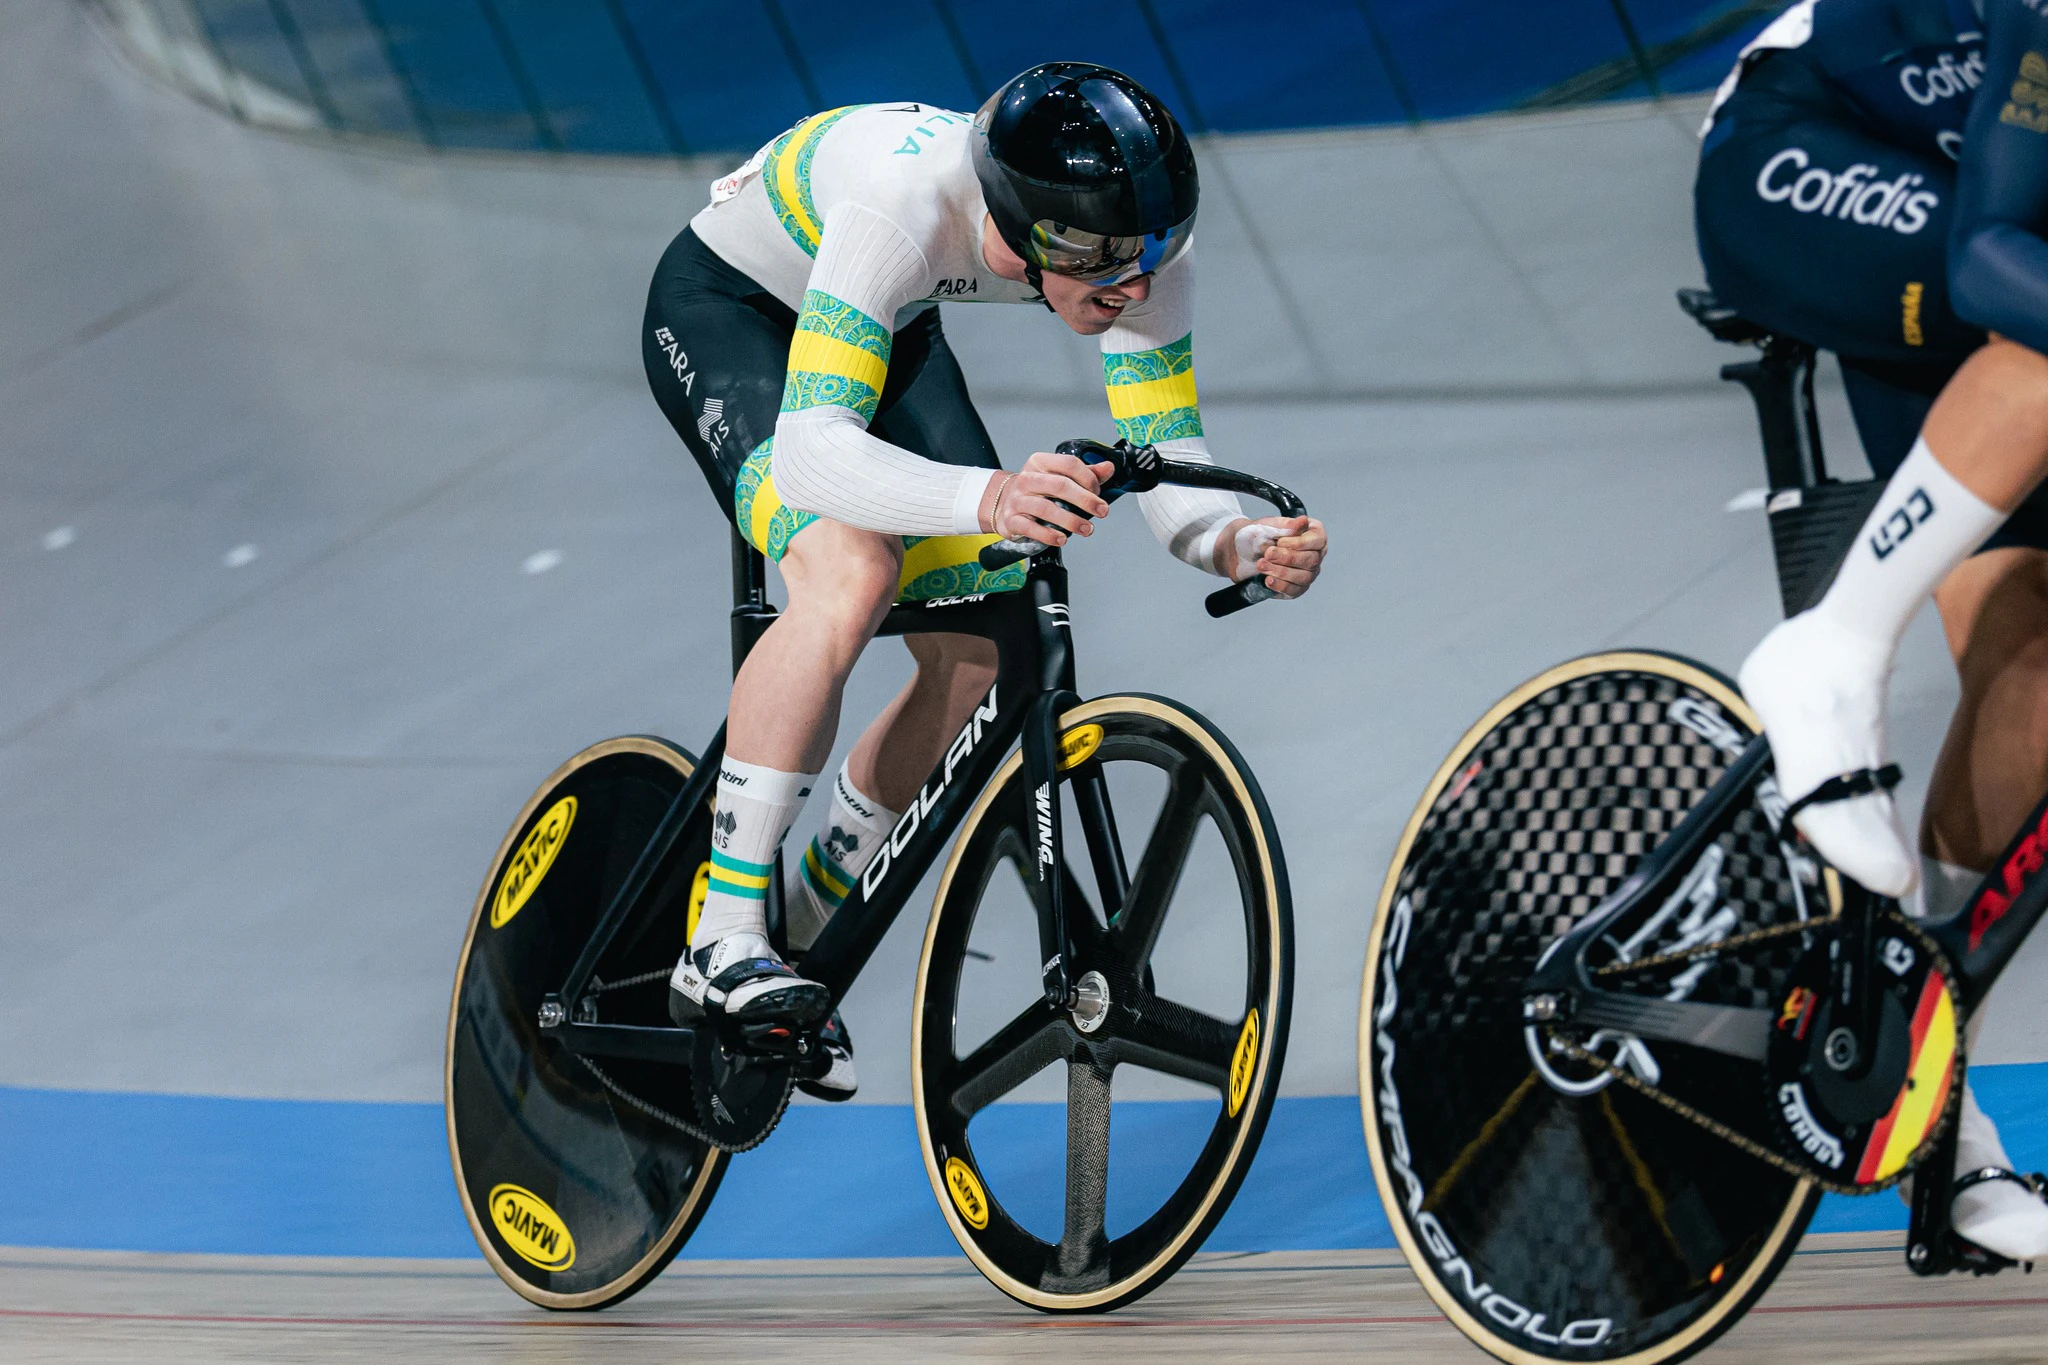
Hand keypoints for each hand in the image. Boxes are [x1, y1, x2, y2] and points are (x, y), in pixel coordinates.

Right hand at [980, 451, 1115, 546]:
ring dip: (1071, 521)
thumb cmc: (1036, 490)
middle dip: (1086, 500)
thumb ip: (1085, 473)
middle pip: (1060, 485)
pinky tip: (1062, 539)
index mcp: (1040, 462)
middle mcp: (1027, 478)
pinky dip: (1049, 535)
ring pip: (1046, 509)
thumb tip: (1109, 468)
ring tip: (1087, 529)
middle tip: (1102, 511)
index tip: (1099, 491)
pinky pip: (1031, 528)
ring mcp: (1017, 500)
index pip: (1069, 464)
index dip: (1088, 478)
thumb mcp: (1058, 476)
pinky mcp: (1011, 520)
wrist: (1003, 503)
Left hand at [1218, 516, 1325, 597]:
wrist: (1239, 551)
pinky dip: (1280, 585)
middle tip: (1268, 554)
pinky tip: (1268, 580)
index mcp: (1312, 533)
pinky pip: (1294, 591)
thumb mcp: (1269, 525)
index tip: (1280, 541)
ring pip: (1304, 577)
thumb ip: (1286, 524)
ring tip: (1262, 565)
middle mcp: (1314, 554)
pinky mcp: (1295, 588)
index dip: (1300, 543)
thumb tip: (1303, 521)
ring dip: (1281, 572)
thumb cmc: (1257, 534)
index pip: (1318, 540)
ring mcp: (1307, 572)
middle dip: (1287, 558)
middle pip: (1311, 560)